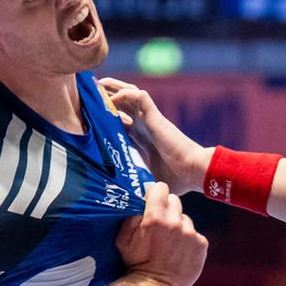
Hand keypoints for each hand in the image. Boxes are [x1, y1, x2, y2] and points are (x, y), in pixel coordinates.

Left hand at [97, 76, 211, 194]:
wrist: (194, 172)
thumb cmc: (177, 180)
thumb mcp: (149, 182)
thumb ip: (137, 185)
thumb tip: (124, 202)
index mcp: (145, 139)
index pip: (124, 122)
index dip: (109, 116)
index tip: (91, 115)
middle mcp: (147, 126)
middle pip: (126, 103)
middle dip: (109, 95)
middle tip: (91, 91)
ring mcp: (151, 120)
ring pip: (132, 93)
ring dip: (115, 87)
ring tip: (99, 83)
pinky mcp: (156, 117)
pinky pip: (140, 97)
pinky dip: (125, 94)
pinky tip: (112, 98)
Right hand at [116, 182, 206, 285]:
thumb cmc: (136, 263)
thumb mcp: (123, 239)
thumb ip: (131, 216)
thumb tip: (142, 200)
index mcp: (155, 217)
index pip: (160, 188)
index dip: (155, 193)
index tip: (153, 201)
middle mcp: (175, 222)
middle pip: (174, 201)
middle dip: (167, 208)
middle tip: (161, 224)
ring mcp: (191, 234)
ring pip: (185, 218)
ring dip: (178, 226)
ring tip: (170, 242)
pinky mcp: (202, 244)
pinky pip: (195, 234)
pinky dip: (188, 240)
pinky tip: (179, 251)